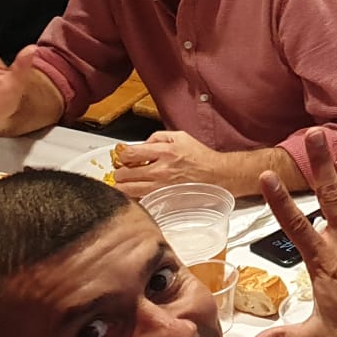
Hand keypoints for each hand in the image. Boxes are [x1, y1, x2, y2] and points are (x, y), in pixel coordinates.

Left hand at [110, 130, 232, 197]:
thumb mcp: (180, 136)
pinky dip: (134, 195)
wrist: (216, 175)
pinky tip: (138, 190)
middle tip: (123, 171)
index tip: (124, 157)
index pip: (129, 154)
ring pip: (128, 190)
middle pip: (123, 174)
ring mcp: (160, 187)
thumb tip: (141, 144)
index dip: (122, 156)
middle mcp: (160, 170)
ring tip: (128, 182)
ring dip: (123, 186)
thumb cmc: (200, 157)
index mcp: (164, 151)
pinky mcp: (163, 199)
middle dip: (120, 172)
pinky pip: (139, 199)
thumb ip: (157, 136)